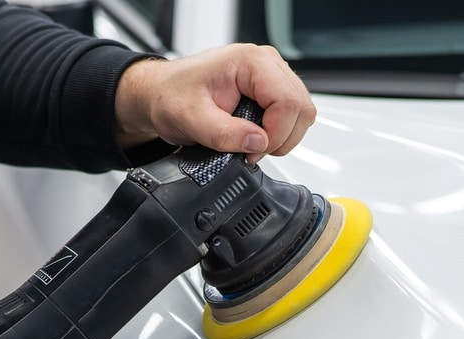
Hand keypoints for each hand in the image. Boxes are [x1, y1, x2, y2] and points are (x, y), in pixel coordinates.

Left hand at [114, 44, 315, 160]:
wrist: (162, 95)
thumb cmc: (172, 97)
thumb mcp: (190, 119)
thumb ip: (224, 133)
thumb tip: (257, 144)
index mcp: (250, 62)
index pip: (289, 102)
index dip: (275, 135)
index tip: (251, 151)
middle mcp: (266, 64)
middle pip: (301, 108)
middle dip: (280, 138)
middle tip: (250, 150)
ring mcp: (271, 76)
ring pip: (301, 114)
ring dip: (280, 138)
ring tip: (249, 144)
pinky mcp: (270, 91)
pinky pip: (291, 117)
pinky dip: (277, 134)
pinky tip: (253, 137)